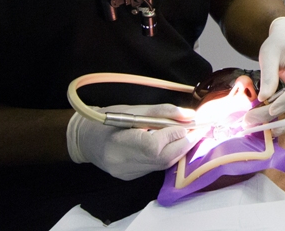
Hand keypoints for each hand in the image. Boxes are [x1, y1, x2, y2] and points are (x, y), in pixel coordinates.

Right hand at [66, 104, 198, 180]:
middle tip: (200, 129)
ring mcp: (127, 173)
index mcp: (119, 143)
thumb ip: (162, 112)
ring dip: (181, 149)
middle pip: (163, 158)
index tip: (192, 122)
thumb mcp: (132, 109)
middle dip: (186, 143)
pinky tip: (173, 144)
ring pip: (163, 164)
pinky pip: (157, 167)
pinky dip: (170, 154)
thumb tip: (190, 116)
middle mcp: (123, 163)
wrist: (84, 139)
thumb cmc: (106, 119)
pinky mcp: (131, 177)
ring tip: (190, 134)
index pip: (154, 144)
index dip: (176, 134)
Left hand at [248, 17, 284, 126]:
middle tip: (261, 125)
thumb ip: (268, 76)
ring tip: (266, 128)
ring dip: (284, 119)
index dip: (284, 102)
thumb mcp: (268, 55)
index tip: (269, 111)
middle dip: (283, 118)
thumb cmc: (278, 43)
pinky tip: (273, 120)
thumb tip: (264, 98)